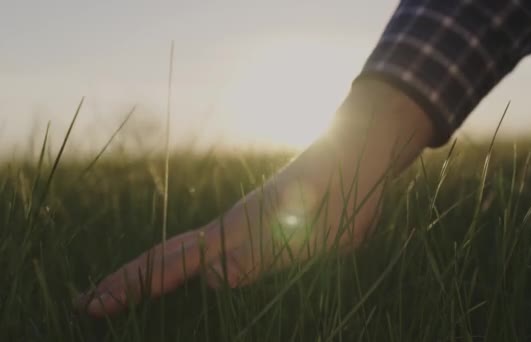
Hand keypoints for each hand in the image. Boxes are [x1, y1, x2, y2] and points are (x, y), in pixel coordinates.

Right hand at [75, 79, 434, 317]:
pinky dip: (190, 271)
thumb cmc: (345, 182)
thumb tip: (215, 279)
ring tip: (124, 295)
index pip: (177, 260)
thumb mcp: (310, 220)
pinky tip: (189, 283)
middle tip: (89, 304)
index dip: (137, 283)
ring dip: (154, 277)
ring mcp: (248, 229)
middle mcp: (236, 229)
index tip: (95, 304)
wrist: (363, 152)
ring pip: (192, 255)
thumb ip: (266, 251)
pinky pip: (219, 256)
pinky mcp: (265, 232)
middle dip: (130, 280)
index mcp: (240, 228)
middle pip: (172, 256)